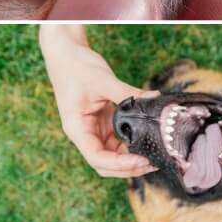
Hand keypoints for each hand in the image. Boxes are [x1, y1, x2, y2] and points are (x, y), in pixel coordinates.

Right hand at [40, 25, 158, 178]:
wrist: (66, 53)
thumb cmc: (77, 66)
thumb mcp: (103, 80)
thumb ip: (128, 94)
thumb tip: (155, 100)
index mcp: (77, 128)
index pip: (97, 158)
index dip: (120, 164)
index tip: (143, 159)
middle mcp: (83, 133)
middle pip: (105, 164)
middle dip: (128, 167)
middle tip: (154, 162)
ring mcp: (93, 130)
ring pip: (112, 156)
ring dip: (131, 158)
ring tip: (155, 153)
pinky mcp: (102, 122)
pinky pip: (117, 141)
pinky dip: (132, 144)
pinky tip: (148, 139)